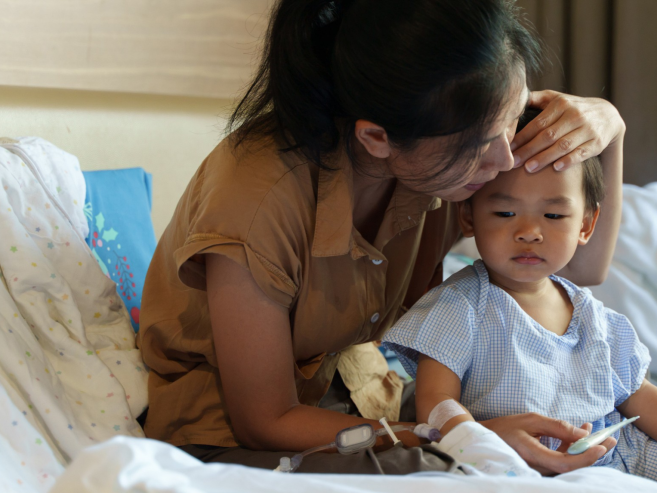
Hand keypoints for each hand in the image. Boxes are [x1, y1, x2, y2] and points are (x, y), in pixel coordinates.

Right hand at [480, 413, 616, 475]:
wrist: (488, 438)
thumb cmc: (507, 427)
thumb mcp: (532, 420)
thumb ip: (558, 427)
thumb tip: (584, 434)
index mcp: (532, 454)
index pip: (565, 462)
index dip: (586, 456)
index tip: (602, 445)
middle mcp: (538, 467)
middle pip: (572, 466)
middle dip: (593, 451)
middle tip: (609, 437)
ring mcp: (540, 470)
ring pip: (569, 464)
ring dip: (583, 448)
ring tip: (592, 429)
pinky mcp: (543, 468)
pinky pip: (563, 462)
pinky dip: (573, 448)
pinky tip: (579, 434)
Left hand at [510, 90, 625, 172]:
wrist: (608, 115)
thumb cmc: (573, 108)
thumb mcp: (557, 99)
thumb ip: (536, 99)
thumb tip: (513, 99)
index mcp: (561, 104)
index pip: (538, 123)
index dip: (522, 137)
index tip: (508, 149)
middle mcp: (575, 115)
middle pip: (548, 135)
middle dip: (529, 150)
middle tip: (513, 162)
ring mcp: (587, 129)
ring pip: (563, 145)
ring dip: (545, 158)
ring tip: (529, 168)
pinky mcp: (597, 142)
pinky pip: (582, 153)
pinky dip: (569, 160)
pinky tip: (556, 168)